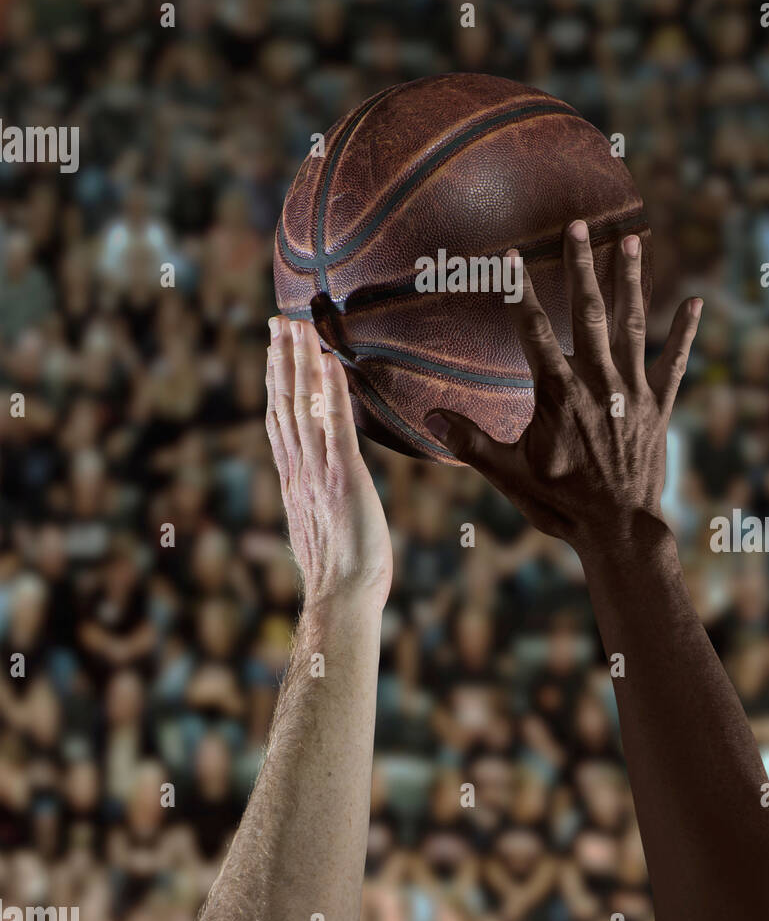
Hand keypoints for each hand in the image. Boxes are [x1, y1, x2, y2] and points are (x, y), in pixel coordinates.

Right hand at [267, 317, 392, 612]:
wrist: (341, 599)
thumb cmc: (340, 574)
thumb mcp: (320, 527)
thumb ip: (315, 500)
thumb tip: (318, 491)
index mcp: (294, 479)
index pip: (280, 419)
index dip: (275, 381)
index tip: (273, 350)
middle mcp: (299, 469)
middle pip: (286, 402)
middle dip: (282, 358)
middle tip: (278, 321)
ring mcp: (318, 471)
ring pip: (305, 405)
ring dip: (302, 362)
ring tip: (298, 326)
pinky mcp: (344, 476)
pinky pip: (337, 424)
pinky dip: (332, 389)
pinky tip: (331, 360)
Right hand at [424, 223, 700, 552]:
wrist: (620, 530)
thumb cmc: (559, 503)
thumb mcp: (506, 474)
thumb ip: (469, 441)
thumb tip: (430, 416)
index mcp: (558, 393)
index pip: (533, 331)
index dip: (520, 292)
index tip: (512, 257)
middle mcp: (598, 382)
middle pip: (588, 312)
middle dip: (581, 265)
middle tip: (578, 225)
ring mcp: (633, 391)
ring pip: (632, 324)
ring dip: (630, 280)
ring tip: (632, 239)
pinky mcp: (659, 405)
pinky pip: (675, 361)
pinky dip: (685, 331)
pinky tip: (696, 300)